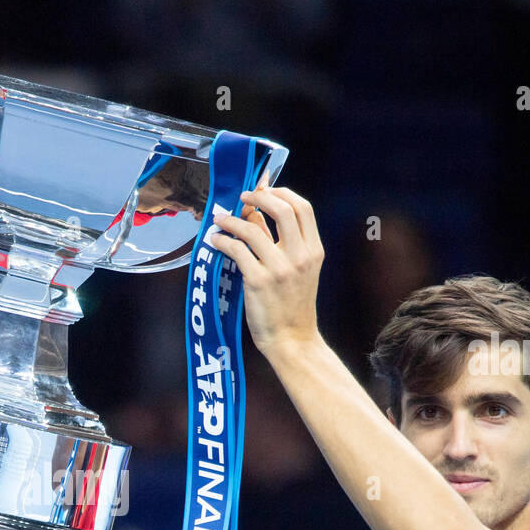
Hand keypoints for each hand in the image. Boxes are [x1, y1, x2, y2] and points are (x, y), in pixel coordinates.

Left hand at [209, 186, 324, 358]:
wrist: (292, 340)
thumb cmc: (291, 306)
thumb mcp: (297, 270)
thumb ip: (281, 241)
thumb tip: (256, 213)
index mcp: (313, 251)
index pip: (302, 208)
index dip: (281, 192)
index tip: (264, 189)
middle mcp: (300, 256)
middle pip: (282, 209)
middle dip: (259, 196)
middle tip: (243, 198)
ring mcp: (279, 269)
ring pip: (253, 228)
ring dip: (232, 219)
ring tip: (220, 219)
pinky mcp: (258, 281)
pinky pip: (237, 250)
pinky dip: (223, 241)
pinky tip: (216, 241)